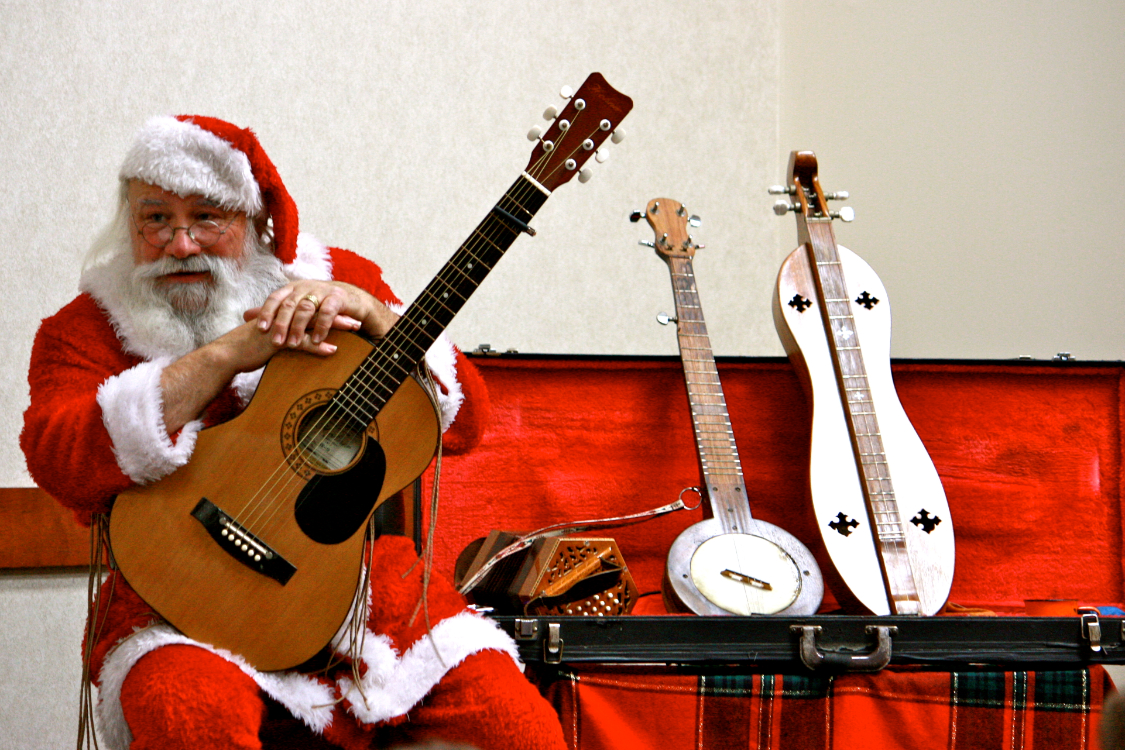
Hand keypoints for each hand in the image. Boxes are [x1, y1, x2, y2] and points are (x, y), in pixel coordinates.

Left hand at [248, 281, 398, 350]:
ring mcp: (322, 291)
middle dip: (281, 324)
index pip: (275, 298)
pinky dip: (321, 327)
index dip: (267, 312)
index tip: (260, 328)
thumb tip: (245, 315)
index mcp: (293, 288)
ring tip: (294, 344)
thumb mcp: (296, 304)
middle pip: (289, 304)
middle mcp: (306, 287)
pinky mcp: (338, 298)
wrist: (353, 299)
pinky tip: (317, 340)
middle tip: (276, 342)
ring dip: (299, 327)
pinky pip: (327, 312)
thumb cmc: (321, 304)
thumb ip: (273, 310)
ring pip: (306, 308)